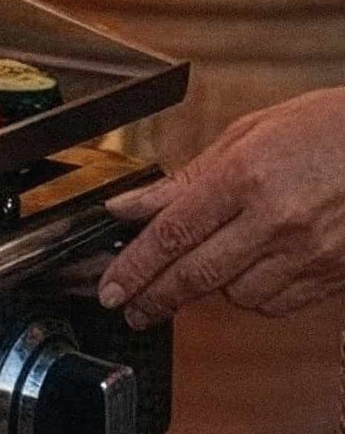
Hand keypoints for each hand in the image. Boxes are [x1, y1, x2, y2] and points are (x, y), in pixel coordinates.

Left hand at [98, 88, 344, 327]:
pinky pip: (275, 303)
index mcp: (244, 176)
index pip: (173, 232)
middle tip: (125, 306)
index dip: (135, 265)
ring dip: (207, 288)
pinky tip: (243, 273)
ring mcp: (307, 254)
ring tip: (197, 268)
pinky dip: (251, 294)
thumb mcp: (244, 134)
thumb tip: (131, 204)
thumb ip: (185, 178)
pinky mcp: (331, 277)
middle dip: (154, 296)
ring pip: (235, 294)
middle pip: (197, 274)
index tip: (110, 286)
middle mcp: (274, 220)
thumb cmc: (322, 127)